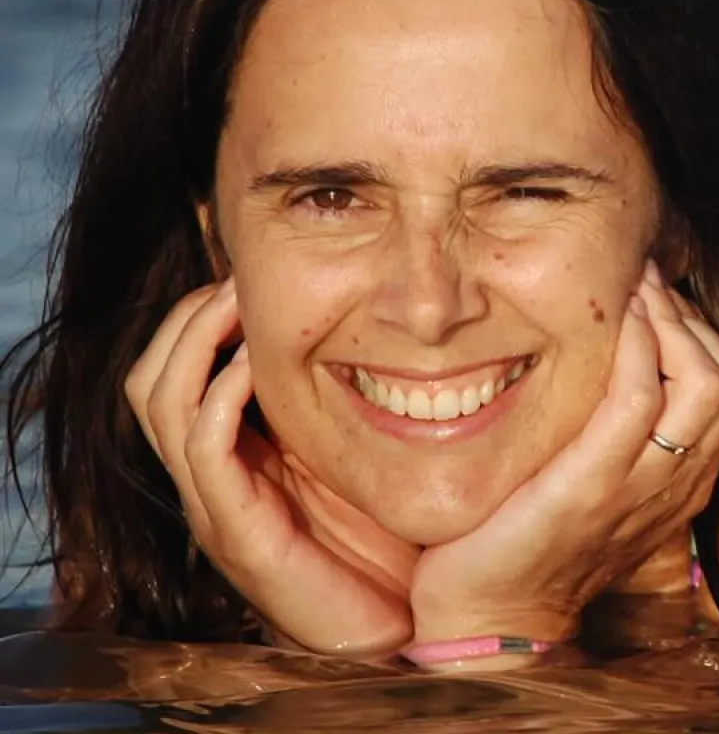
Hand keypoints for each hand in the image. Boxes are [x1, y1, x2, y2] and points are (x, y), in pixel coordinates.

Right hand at [124, 282, 417, 657]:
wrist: (391, 626)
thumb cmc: (384, 542)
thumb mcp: (356, 454)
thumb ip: (347, 401)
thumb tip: (379, 327)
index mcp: (235, 456)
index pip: (181, 371)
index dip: (200, 317)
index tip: (245, 270)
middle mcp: (212, 478)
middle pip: (150, 379)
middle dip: (186, 318)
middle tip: (236, 276)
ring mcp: (216, 505)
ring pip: (160, 404)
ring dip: (194, 343)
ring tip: (235, 299)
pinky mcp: (239, 532)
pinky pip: (203, 450)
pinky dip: (219, 397)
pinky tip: (252, 363)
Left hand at [408, 261, 718, 651]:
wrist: (495, 617)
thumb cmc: (532, 543)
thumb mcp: (597, 485)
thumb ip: (619, 436)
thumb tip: (612, 362)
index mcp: (684, 483)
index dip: (704, 332)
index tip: (658, 297)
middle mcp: (678, 484)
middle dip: (693, 316)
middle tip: (646, 282)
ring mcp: (641, 487)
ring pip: (705, 383)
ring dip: (671, 320)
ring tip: (633, 291)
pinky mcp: (591, 487)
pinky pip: (637, 399)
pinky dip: (635, 348)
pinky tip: (612, 322)